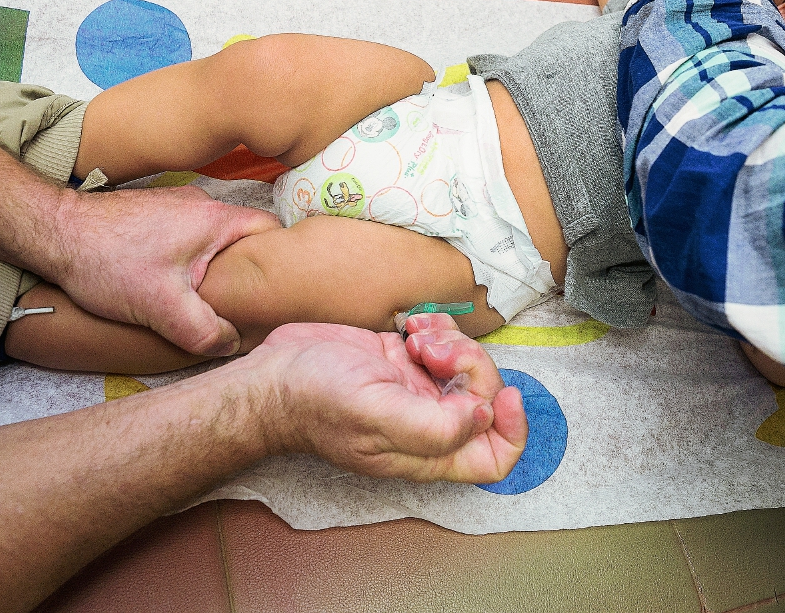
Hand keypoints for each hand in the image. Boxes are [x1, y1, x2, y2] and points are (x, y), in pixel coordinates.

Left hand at [49, 186, 279, 355]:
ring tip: (206, 298)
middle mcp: (202, 204)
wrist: (54, 233)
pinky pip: (191, 237)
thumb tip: (230, 343)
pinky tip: (174, 283)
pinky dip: (191, 259)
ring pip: (215, 239)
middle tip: (241, 303)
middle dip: (246, 270)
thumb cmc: (107, 261)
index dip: (279, 261)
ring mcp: (177, 205)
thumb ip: (204, 331)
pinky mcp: (156, 214)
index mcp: (215, 218)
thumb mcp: (161, 308)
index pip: (271, 231)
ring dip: (214, 267)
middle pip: (244, 237)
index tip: (276, 290)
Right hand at [245, 314, 527, 482]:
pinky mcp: (403, 361)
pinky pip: (444, 343)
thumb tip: (482, 416)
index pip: (495, 458)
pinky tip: (412, 325)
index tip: (502, 393)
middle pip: (484, 399)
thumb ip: (434, 427)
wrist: (273, 376)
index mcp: (427, 452)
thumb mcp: (375, 416)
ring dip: (452, 342)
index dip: (512, 429)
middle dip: (470, 366)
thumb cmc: (314, 402)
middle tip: (433, 350)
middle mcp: (428, 424)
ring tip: (417, 337)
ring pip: (467, 367)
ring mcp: (416, 391)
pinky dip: (437, 328)